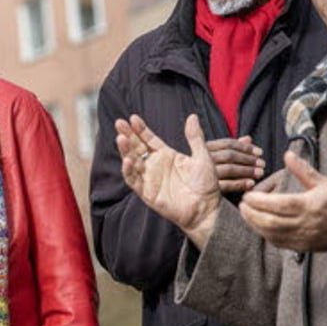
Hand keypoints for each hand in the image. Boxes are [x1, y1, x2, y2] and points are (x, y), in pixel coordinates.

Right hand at [116, 114, 221, 248]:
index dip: (141, 129)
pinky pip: (134, 181)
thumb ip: (195, 137)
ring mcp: (150, 179)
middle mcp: (156, 166)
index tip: (133, 118)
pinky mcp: (148, 194)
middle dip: (127, 135)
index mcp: (167, 156)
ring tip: (121, 138)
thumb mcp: (203, 157)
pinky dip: (129, 171)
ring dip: (125, 151)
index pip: (149, 139)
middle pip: (137, 148)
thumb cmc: (206, 185)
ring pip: (133, 162)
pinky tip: (127, 160)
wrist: (207, 209)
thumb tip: (192, 116)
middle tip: (119, 123)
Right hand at [205, 135, 264, 192]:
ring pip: (229, 169)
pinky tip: (251, 184)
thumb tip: (248, 138)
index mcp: (204, 149)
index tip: (259, 152)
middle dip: (248, 159)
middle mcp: (203, 159)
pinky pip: (226, 185)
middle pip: (230, 156)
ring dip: (247, 171)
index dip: (245, 147)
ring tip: (260, 173)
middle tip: (262, 163)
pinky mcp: (207, 189)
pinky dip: (240, 184)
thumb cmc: (202, 172)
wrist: (186, 194)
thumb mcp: (215, 156)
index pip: (227, 144)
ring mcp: (204, 174)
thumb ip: (232, 148)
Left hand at [239, 151, 326, 252]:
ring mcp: (304, 238)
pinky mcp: (303, 247)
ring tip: (247, 214)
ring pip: (272, 235)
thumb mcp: (324, 182)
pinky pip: (279, 243)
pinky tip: (260, 225)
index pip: (278, 205)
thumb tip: (287, 154)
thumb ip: (302, 170)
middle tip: (242, 204)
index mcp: (310, 206)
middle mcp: (306, 224)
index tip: (248, 195)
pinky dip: (266, 234)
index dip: (259, 201)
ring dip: (255, 225)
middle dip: (252, 214)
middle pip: (271, 222)